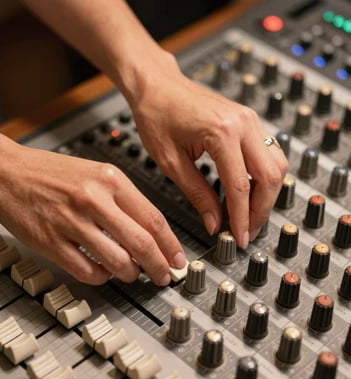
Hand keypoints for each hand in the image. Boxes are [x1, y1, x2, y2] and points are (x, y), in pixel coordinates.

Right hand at [0, 130, 185, 285]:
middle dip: (159, 266)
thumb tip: (149, 232)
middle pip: (141, 244)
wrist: (6, 171)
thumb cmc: (51, 173)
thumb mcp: (96, 173)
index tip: (177, 259)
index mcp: (110, 180)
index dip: (171, 245)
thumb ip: (124, 200)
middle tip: (164, 276)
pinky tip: (103, 272)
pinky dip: (102, 277)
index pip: (153, 219)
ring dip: (131, 274)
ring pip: (117, 262)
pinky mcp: (51, 243)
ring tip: (132, 274)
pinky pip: (88, 271)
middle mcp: (93, 200)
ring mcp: (71, 223)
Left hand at [131, 56, 287, 247]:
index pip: (241, 186)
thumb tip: (213, 222)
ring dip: (267, 194)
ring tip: (248, 216)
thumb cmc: (157, 114)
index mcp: (222, 132)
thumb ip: (197, 194)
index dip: (241, 218)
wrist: (157, 85)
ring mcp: (250, 119)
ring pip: (277, 165)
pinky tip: (249, 193)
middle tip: (246, 231)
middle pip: (270, 177)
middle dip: (261, 210)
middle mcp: (243, 123)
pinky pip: (269, 153)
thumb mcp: (171, 162)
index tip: (239, 238)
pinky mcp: (248, 121)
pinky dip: (264, 177)